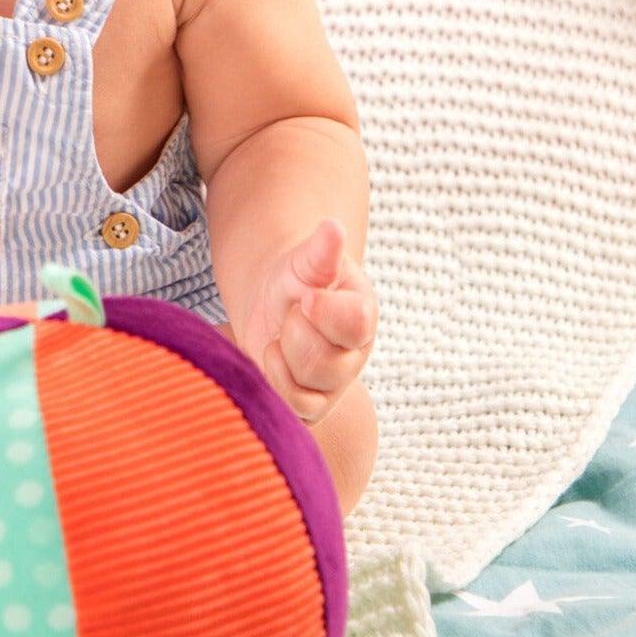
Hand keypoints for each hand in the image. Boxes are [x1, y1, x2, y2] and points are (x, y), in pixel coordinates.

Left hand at [241, 218, 376, 424]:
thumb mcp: (304, 260)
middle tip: (290, 314)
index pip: (356, 323)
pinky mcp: (311, 405)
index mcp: (363, 314)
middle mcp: (355, 354)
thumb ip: (320, 251)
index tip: (304, 295)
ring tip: (281, 335)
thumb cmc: (295, 277)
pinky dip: (273, 381)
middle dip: (293, 332)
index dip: (322, 310)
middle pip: (324, 362)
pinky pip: (294, 409)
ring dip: (280, 357)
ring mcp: (334, 384)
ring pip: (306, 389)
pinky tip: (273, 357)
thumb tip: (333, 227)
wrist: (272, 301)